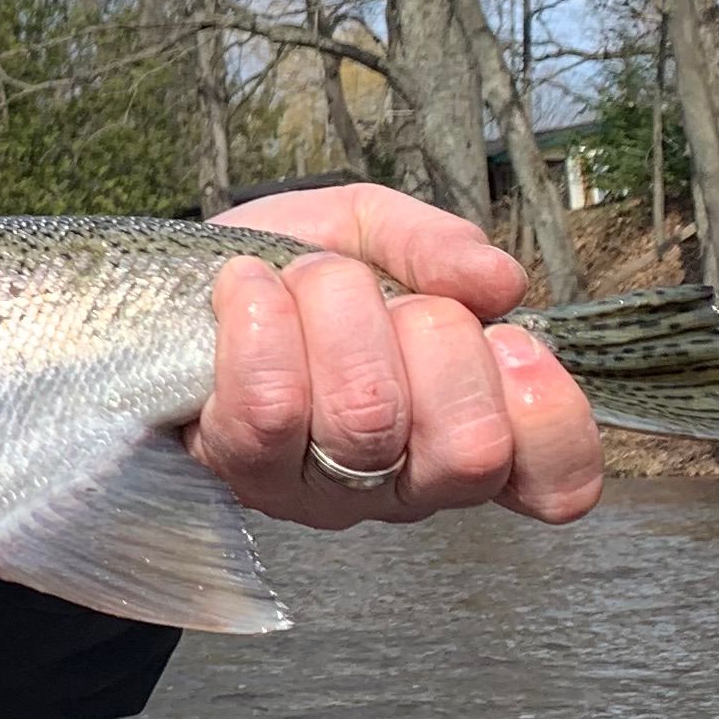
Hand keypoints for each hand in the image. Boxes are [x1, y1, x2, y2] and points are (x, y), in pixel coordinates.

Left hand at [195, 186, 601, 528]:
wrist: (161, 283)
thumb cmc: (286, 267)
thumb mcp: (372, 229)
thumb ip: (438, 246)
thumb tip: (499, 282)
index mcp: (468, 427)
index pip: (557, 482)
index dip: (548, 413)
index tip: (508, 341)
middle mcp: (404, 482)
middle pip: (467, 445)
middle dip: (430, 333)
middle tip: (385, 298)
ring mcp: (321, 489)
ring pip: (367, 417)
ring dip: (338, 312)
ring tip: (304, 282)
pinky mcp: (242, 472)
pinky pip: (271, 406)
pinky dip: (262, 320)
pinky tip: (247, 286)